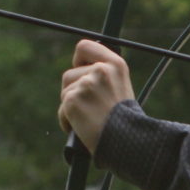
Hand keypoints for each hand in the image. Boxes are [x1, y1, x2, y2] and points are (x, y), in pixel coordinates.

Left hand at [58, 40, 136, 155]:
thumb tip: (80, 69)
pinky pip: (62, 109)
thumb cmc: (125, 122)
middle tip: (91, 108)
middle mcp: (100, 70)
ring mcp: (86, 84)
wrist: (127, 142)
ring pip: (65, 92)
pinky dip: (68, 122)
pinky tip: (83, 129)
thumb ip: (103, 76)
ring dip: (72, 107)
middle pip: (70, 74)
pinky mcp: (72, 100)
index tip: (81, 71)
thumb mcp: (121, 88)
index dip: (78, 60)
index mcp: (115, 64)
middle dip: (74, 92)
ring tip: (89, 120)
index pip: (84, 47)